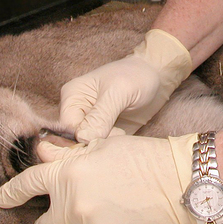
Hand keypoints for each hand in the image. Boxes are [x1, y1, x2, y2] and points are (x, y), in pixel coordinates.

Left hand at [0, 133, 197, 223]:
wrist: (180, 181)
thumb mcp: (102, 146)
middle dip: (48, 223)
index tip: (3, 199)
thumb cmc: (144, 157)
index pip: (28, 185)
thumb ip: (67, 155)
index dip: (13, 193)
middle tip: (60, 216)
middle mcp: (74, 208)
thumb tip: (42, 152)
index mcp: (68, 177)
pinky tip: (128, 219)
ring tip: (112, 208)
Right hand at [60, 29, 191, 141]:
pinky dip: (111, 147)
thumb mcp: (119, 92)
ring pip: (87, 146)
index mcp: (72, 96)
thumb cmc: (136, 76)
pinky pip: (100, 147)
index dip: (83, 137)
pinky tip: (123, 136)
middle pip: (75, 140)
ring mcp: (90, 122)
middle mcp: (77, 111)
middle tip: (117, 134)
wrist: (155, 76)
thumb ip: (101, 115)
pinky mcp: (103, 131)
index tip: (107, 134)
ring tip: (121, 133)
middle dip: (95, 142)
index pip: (67, 128)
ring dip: (104, 145)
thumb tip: (83, 139)